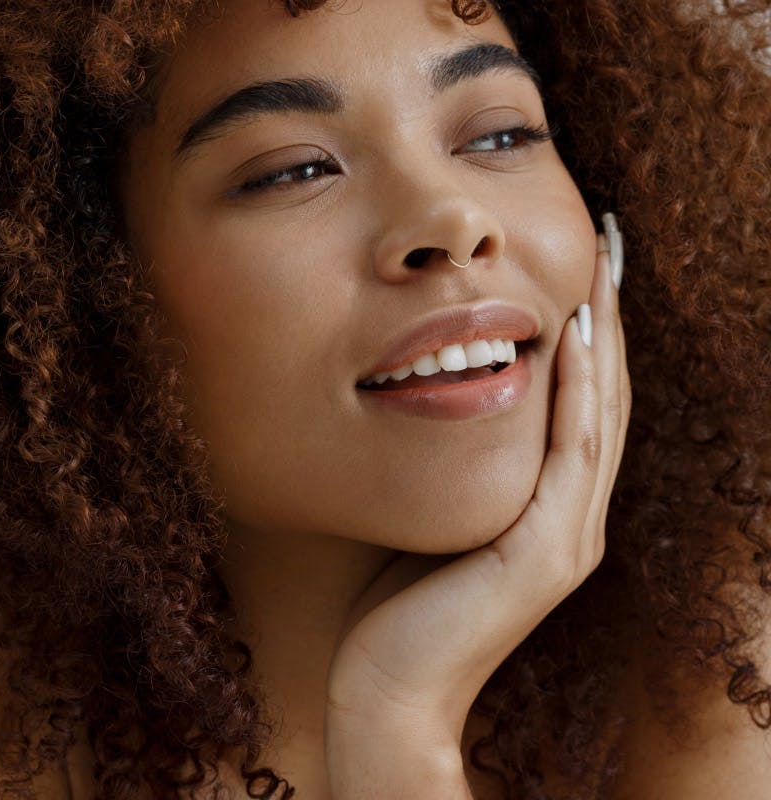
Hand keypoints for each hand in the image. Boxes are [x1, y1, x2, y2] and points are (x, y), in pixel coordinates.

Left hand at [325, 239, 630, 798]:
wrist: (390, 687)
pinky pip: (571, 453)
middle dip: (609, 321)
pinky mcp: (549, 551)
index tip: (583, 274)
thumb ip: (455, 472)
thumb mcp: (434, 517)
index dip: (588, 338)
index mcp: (547, 508)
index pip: (579, 405)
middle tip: (608, 249)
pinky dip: (579, 392)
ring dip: (604, 340)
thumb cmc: (400, 605)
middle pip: (601, 398)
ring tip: (602, 271)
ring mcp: (568, 534)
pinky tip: (577, 338)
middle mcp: (572, 516)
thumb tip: (436, 409)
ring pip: (598, 416)